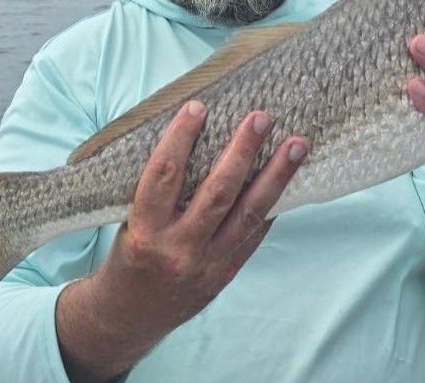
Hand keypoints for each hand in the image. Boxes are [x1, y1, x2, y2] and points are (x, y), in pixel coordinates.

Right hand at [56, 101, 307, 382]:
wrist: (129, 317)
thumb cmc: (127, 258)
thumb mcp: (128, 222)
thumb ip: (158, 192)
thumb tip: (195, 139)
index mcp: (145, 230)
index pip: (164, 175)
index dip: (180, 138)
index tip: (197, 107)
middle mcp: (178, 248)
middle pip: (217, 192)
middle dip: (242, 152)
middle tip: (261, 117)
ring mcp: (207, 264)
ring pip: (248, 213)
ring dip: (276, 177)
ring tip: (296, 146)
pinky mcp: (226, 275)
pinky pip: (255, 235)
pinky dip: (271, 206)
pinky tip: (287, 181)